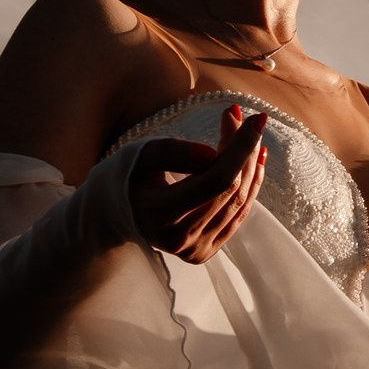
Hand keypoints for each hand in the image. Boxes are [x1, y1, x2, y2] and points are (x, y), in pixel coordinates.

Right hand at [128, 104, 268, 262]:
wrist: (112, 215)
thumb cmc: (125, 178)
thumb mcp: (139, 156)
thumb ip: (170, 153)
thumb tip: (210, 153)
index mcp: (158, 214)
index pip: (216, 179)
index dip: (240, 147)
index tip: (255, 118)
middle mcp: (180, 238)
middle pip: (231, 188)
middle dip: (245, 150)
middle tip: (249, 120)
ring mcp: (195, 249)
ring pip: (240, 201)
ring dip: (252, 165)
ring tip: (252, 135)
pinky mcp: (206, 251)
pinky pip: (239, 214)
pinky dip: (251, 185)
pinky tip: (255, 160)